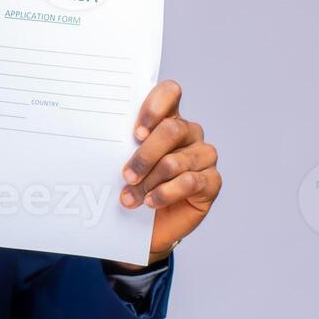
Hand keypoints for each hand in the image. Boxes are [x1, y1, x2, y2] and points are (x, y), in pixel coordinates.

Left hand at [112, 80, 220, 268]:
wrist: (146, 225)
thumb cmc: (135, 186)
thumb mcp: (124, 161)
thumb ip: (125, 145)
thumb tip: (106, 140)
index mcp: (168, 118)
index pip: (170, 92)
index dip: (154, 107)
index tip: (136, 132)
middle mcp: (190, 133)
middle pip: (171, 130)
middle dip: (144, 155)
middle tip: (126, 175)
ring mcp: (204, 156)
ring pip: (175, 161)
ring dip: (149, 182)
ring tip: (131, 198)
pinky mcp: (212, 181)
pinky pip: (189, 182)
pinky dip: (165, 193)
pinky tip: (151, 202)